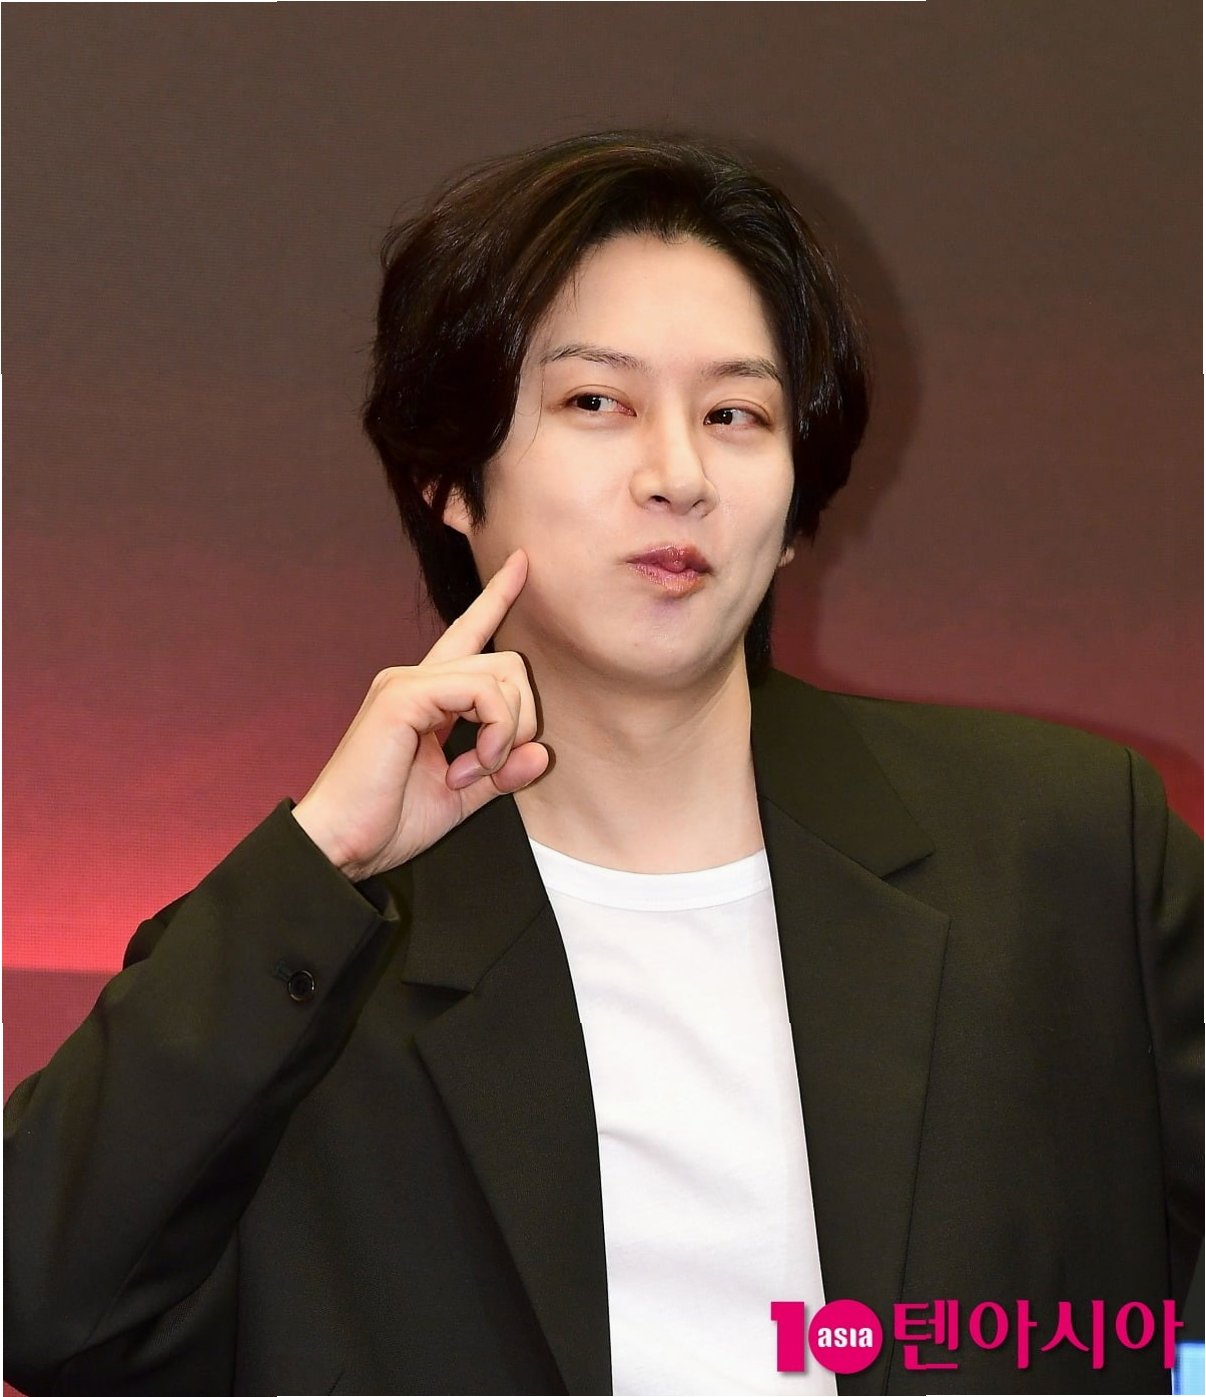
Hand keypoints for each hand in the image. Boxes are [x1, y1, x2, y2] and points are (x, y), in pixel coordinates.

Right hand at [291, 549, 547, 880]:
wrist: (340, 847)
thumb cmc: (386, 823)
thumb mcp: (461, 797)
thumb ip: (501, 772)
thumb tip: (543, 753)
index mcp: (427, 698)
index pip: (470, 635)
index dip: (497, 598)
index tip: (523, 563)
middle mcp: (415, 680)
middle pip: (508, 664)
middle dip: (520, 720)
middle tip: (488, 767)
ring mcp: (406, 683)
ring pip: (501, 675)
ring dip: (505, 732)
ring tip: (471, 771)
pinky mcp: (402, 696)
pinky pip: (480, 691)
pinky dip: (492, 731)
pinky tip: (468, 766)